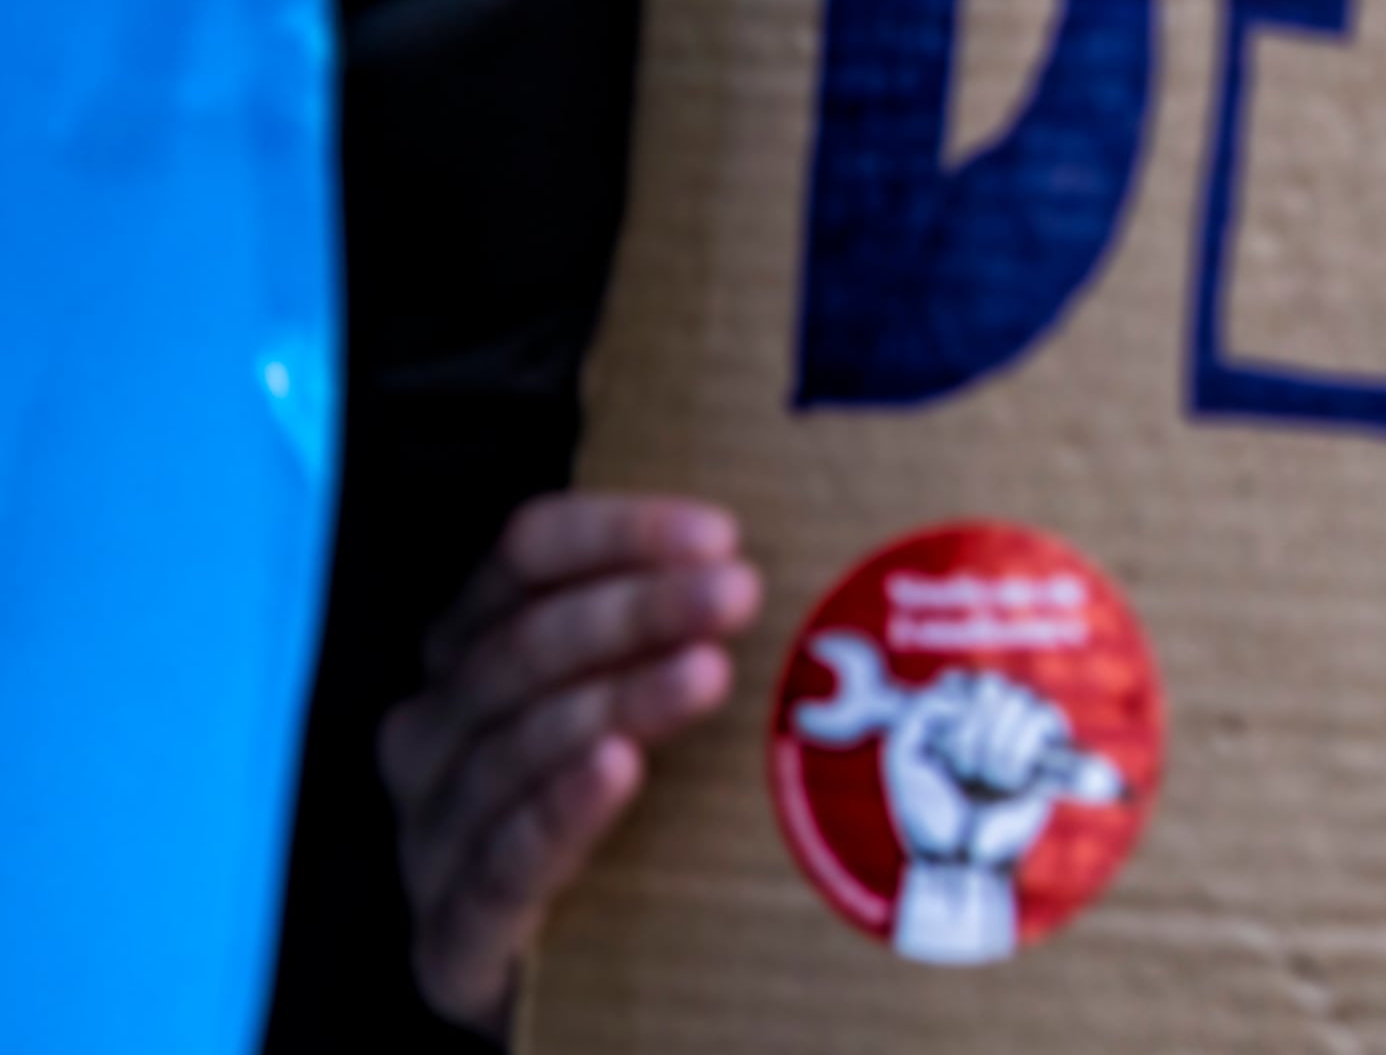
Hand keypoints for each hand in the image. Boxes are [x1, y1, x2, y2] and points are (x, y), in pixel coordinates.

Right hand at [382, 494, 758, 1029]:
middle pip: (517, 647)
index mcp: (472, 659)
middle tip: (736, 592)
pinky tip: (616, 768)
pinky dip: (555, 811)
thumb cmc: (644, 814)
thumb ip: (698, 626)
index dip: (613, 534)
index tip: (719, 532)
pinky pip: (494, 868)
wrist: (589, 984)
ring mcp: (433, 843)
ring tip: (706, 672)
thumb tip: (822, 536)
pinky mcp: (452, 946)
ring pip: (508, 747)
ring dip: (611, 698)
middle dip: (633, 609)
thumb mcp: (658, 703)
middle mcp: (434, 741)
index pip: (519, 560)